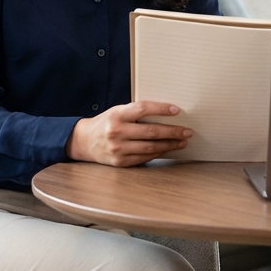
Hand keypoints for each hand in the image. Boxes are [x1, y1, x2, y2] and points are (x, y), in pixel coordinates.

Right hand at [65, 101, 193, 166]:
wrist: (84, 141)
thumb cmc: (106, 123)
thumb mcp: (117, 112)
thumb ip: (135, 112)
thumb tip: (166, 113)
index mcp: (116, 115)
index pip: (142, 109)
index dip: (161, 109)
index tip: (177, 111)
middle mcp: (116, 132)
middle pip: (151, 131)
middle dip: (172, 131)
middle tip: (187, 131)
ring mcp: (118, 149)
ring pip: (150, 147)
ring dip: (170, 144)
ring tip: (182, 141)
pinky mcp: (120, 162)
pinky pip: (144, 158)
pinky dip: (159, 153)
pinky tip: (168, 149)